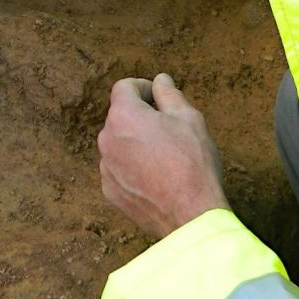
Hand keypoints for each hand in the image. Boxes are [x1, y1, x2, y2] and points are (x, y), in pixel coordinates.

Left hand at [97, 73, 229, 237]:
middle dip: (141, 117)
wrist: (191, 217)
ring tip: (165, 158)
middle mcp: (106, 138)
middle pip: (121, 116)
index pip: (124, 87)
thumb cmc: (192, 164)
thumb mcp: (189, 119)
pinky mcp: (110, 190)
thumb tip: (160, 80)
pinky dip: (132, 168)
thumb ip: (169, 94)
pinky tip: (157, 179)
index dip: (143, 88)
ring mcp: (106, 166)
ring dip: (135, 143)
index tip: (159, 97)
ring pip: (119, 144)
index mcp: (123, 115)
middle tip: (169, 130)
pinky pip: (119, 169)